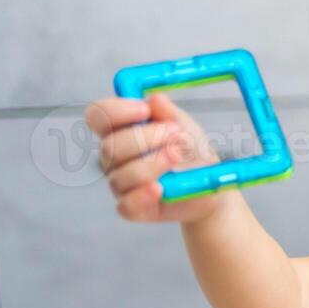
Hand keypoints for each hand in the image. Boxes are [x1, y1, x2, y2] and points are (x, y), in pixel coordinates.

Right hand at [84, 91, 224, 224]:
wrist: (211, 186)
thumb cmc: (192, 152)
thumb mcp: (185, 127)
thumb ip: (169, 113)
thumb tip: (155, 99)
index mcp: (119, 130)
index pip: (98, 116)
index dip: (115, 111)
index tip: (144, 109)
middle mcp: (114, 157)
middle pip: (109, 147)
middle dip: (144, 138)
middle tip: (176, 135)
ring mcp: (121, 183)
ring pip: (121, 176)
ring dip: (152, 164)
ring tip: (178, 156)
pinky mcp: (134, 208)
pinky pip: (127, 206)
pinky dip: (142, 196)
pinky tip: (160, 189)